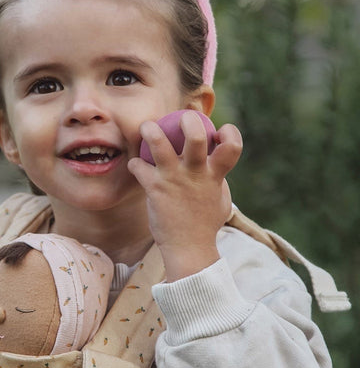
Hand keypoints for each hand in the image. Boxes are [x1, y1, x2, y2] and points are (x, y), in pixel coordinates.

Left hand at [128, 112, 241, 280]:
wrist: (189, 249)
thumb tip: (216, 169)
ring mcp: (174, 180)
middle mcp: (196, 173)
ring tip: (146, 126)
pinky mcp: (155, 189)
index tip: (219, 130)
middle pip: (196, 137)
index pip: (232, 146)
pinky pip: (139, 167)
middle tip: (179, 119)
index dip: (230, 132)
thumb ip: (219, 181)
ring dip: (151, 131)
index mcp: (215, 175)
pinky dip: (135, 164)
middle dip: (188, 121)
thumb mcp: (221, 201)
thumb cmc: (205, 225)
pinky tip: (135, 167)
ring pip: (160, 145)